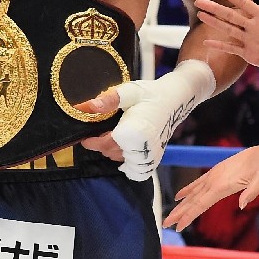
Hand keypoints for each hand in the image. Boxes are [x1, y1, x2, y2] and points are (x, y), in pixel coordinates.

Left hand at [78, 60, 215, 181]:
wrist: (174, 100)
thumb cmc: (150, 94)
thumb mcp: (129, 92)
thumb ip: (109, 100)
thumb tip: (86, 107)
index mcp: (135, 132)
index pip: (106, 144)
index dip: (92, 141)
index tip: (85, 137)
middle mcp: (143, 148)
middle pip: (112, 153)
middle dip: (102, 143)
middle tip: (101, 129)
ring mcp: (150, 155)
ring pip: (121, 159)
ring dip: (112, 149)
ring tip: (112, 134)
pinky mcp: (154, 158)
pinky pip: (135, 167)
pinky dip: (125, 159)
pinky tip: (123, 146)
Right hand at [163, 144, 258, 231]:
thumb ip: (252, 192)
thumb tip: (242, 205)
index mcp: (223, 184)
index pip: (201, 203)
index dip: (189, 215)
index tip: (178, 226)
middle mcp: (214, 180)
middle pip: (193, 199)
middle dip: (179, 212)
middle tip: (166, 224)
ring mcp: (213, 175)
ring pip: (193, 193)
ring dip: (181, 204)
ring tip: (170, 215)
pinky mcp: (215, 173)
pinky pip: (198, 183)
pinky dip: (187, 190)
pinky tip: (179, 196)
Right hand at [196, 0, 258, 69]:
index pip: (243, 3)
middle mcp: (252, 26)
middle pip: (230, 15)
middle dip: (215, 8)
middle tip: (198, 1)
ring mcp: (248, 39)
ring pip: (228, 29)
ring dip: (214, 23)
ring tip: (200, 15)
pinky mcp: (247, 53)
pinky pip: (231, 48)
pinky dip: (220, 46)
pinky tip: (206, 43)